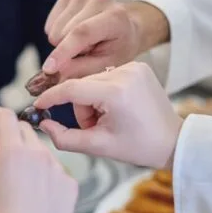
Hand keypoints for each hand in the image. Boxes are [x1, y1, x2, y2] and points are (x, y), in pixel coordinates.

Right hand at [0, 106, 77, 212]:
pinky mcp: (70, 182)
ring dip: (25, 152)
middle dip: (7, 134)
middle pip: (22, 129)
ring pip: (39, 148)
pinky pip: (53, 167)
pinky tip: (32, 190)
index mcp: (14, 153)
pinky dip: (41, 170)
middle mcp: (39, 154)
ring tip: (13, 175)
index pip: (4, 117)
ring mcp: (58, 167)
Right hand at [34, 62, 181, 169]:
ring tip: (107, 120)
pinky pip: (106, 76)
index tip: (37, 105)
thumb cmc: (138, 146)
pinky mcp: (139, 65)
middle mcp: (126, 73)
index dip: (51, 97)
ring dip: (92, 100)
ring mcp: (134, 66)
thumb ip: (65, 138)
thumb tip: (43, 124)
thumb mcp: (98, 146)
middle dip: (80, 108)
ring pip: (92, 80)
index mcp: (116, 92)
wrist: (173, 141)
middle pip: (81, 85)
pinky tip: (116, 109)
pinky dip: (104, 92)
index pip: (71, 89)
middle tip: (93, 128)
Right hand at [42, 0, 169, 78]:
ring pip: (55, 28)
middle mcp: (99, 0)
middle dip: (68, 49)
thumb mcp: (107, 65)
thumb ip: (82, 69)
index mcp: (115, 17)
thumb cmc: (118, 49)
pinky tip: (74, 32)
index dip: (63, 51)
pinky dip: (58, 32)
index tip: (48, 68)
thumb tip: (55, 70)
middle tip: (87, 51)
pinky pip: (51, 21)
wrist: (126, 28)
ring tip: (84, 42)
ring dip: (64, 41)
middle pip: (64, 32)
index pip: (82, 33)